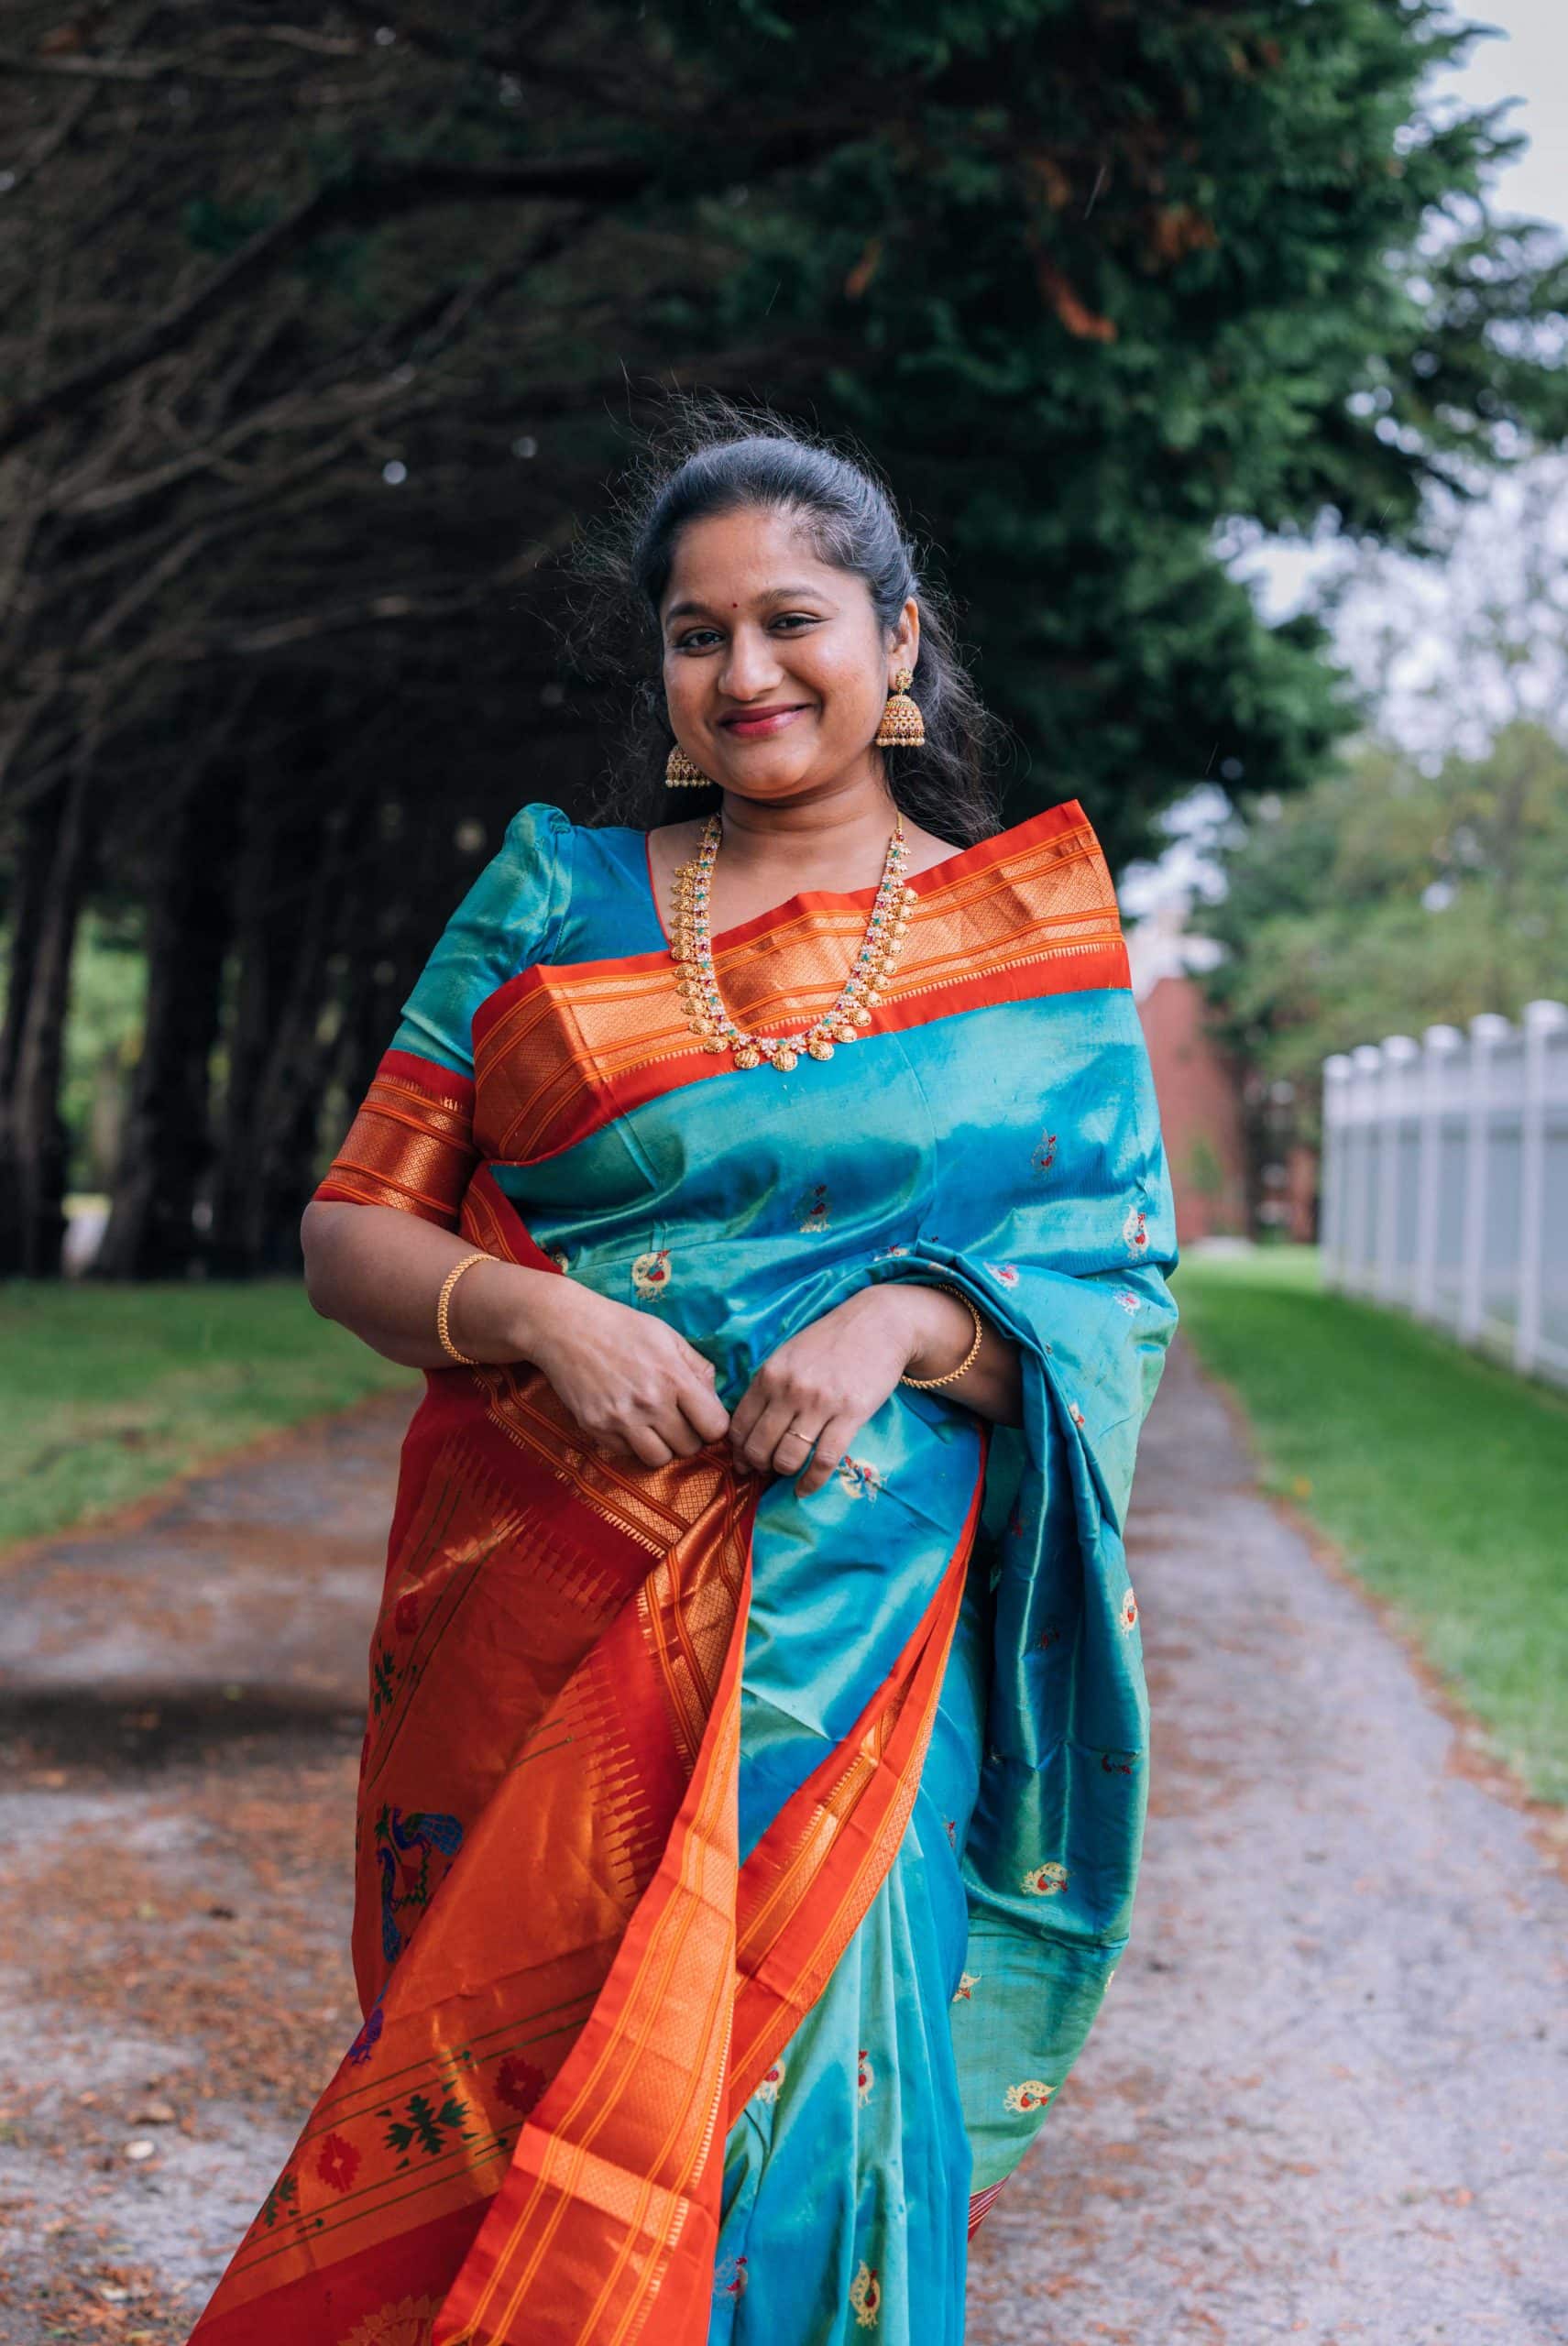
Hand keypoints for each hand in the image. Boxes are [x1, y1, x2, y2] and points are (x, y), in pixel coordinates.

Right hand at [526, 1281, 730, 1469]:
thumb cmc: (622, 1327)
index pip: (714, 1427)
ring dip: (661, 1446)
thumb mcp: (669, 1336)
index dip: (713, 1425)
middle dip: (688, 1436)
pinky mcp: (596, 1428)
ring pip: (659, 1460)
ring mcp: (621, 1419)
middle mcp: (650, 1402)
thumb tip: (715, 1401)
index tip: (703, 1417)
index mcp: (674, 1377)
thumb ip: (698, 1368)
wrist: (567, 1327)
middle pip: (689, 1448)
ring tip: (653, 1426)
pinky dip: (632, 1444)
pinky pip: (627, 1455)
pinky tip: (627, 1421)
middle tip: (675, 1419)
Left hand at [727, 1284, 944, 1496]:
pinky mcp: (850, 1414)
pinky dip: (811, 1482)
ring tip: (788, 1474)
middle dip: (757, 1466)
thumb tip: (749, 1427)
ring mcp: (820, 1403)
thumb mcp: (788, 1355)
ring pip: (788, 1457)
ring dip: (783, 1473)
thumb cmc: (830, 1341)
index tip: (743, 1462)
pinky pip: (824, 1460)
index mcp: (769, 1374)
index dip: (738, 1450)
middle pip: (759, 1446)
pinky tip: (805, 1489)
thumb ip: (768, 1386)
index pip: (740, 1425)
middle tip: (764, 1471)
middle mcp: (789, 1389)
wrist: (878, 1324)